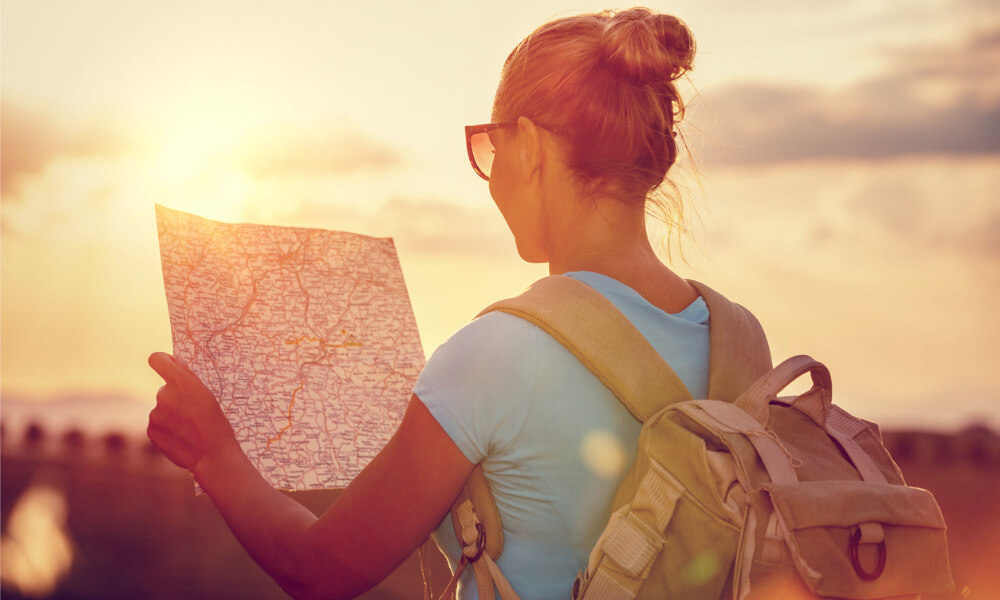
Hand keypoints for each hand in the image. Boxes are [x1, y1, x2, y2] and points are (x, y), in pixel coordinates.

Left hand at [147, 351, 240, 473]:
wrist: (212, 454)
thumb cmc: (216, 422)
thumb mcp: (209, 394)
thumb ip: (188, 376)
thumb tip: (174, 361)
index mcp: (180, 382)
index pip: (157, 359)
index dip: (163, 361)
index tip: (169, 366)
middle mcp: (164, 395)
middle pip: (165, 389)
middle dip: (176, 396)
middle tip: (193, 411)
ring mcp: (155, 414)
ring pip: (162, 408)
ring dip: (172, 414)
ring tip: (190, 427)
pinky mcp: (151, 430)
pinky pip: (158, 423)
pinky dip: (167, 428)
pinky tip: (182, 436)